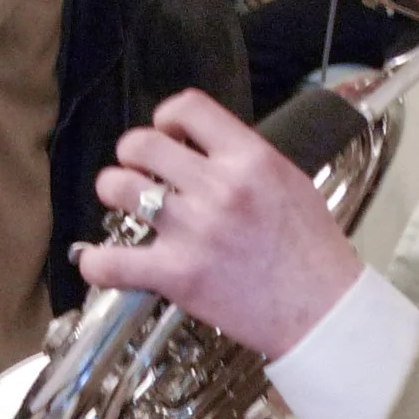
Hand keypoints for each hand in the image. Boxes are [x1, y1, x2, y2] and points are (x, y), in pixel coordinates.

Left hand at [79, 91, 364, 358]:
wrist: (322, 311)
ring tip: (125, 206)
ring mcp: (193, 231)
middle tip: (138, 171)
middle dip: (131, 154)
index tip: (167, 133)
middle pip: (141, 143)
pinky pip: (110, 261)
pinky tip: (102, 262)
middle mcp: (218, 188)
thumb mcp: (289, 182)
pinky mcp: (177, 275)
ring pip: (117, 187)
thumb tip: (205, 149)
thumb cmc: (312, 253)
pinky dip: (96, 263)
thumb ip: (244, 160)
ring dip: (114, 193)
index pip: (187, 107)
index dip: (167, 117)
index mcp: (250, 159)